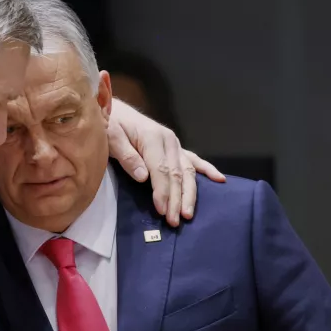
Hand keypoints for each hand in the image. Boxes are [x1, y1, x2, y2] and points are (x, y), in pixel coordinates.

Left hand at [108, 99, 224, 225]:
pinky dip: (207, 170)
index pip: (161, 170)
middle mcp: (169, 141)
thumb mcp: (111, 137)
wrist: (115, 109)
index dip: (162, 192)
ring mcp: (174, 144)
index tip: (162, 210)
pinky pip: (194, 160)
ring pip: (188, 171)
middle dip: (177, 199)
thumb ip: (127, 157)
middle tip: (175, 221)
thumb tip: (143, 178)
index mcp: (152, 138)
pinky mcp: (175, 147)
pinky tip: (219, 179)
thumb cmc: (110, 123)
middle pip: (177, 174)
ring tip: (189, 213)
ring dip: (190, 194)